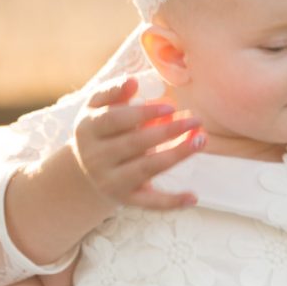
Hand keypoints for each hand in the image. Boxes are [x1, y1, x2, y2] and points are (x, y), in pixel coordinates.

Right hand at [70, 77, 205, 210]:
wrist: (86, 170)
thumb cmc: (101, 129)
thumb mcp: (98, 107)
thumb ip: (114, 91)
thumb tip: (133, 82)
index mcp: (88, 130)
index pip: (114, 120)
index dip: (142, 113)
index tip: (171, 106)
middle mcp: (96, 158)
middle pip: (134, 144)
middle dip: (167, 131)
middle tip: (196, 120)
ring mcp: (111, 181)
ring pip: (145, 169)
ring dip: (176, 155)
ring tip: (201, 140)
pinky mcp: (126, 199)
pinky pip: (150, 203)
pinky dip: (172, 202)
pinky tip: (193, 197)